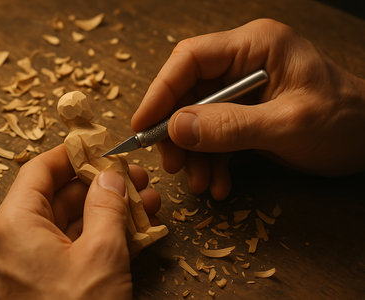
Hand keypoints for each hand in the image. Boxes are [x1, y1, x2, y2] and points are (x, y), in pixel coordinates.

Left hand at [0, 144, 160, 299]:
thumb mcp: (102, 252)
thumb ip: (107, 205)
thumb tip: (110, 175)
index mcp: (14, 224)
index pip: (40, 170)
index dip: (73, 154)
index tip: (99, 145)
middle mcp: (13, 241)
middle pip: (58, 196)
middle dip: (101, 185)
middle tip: (135, 177)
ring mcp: (27, 264)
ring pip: (69, 223)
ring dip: (107, 211)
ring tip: (144, 201)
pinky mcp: (42, 282)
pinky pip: (70, 248)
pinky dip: (99, 236)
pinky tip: (134, 229)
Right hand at [132, 18, 364, 199]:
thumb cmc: (345, 121)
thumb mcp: (288, 124)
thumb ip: (231, 126)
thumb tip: (176, 128)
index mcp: (255, 46)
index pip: (191, 59)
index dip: (161, 91)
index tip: (143, 126)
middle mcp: (243, 63)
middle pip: (188, 92)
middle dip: (178, 132)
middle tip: (173, 165)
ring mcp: (242, 90)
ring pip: (197, 119)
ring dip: (195, 154)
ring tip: (202, 184)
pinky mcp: (243, 114)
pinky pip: (213, 136)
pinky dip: (211, 161)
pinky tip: (218, 182)